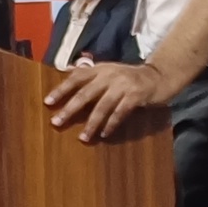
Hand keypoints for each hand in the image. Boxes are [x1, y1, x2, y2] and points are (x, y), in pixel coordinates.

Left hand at [45, 60, 180, 141]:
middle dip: (70, 109)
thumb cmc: (129, 77)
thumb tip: (65, 72)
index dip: (61, 89)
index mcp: (100, 69)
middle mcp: (110, 75)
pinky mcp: (136, 95)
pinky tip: (104, 134)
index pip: (76, 78)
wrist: (160, 76)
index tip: (47, 102)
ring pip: (102, 106)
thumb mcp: (109, 71)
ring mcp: (123, 85)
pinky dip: (111, 124)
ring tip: (82, 137)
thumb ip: (90, 75)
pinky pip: (120, 112)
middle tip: (56, 122)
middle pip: (85, 93)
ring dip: (91, 123)